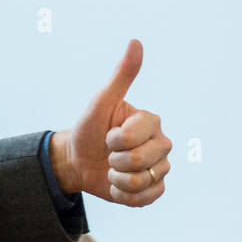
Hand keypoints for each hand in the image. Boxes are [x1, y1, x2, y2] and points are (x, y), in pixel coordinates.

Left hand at [52, 38, 170, 206]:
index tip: (107, 133)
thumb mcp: (101, 101)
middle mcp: (162, 144)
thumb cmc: (89, 128)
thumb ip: (122, 75)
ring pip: (142, 181)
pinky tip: (117, 185)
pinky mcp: (155, 190)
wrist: (78, 160)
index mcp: (152, 122)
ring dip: (117, 179)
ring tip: (112, 168)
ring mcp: (160, 168)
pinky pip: (145, 199)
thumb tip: (136, 42)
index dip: (114, 139)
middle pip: (140, 161)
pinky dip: (124, 195)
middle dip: (114, 160)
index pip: (134, 137)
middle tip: (108, 153)